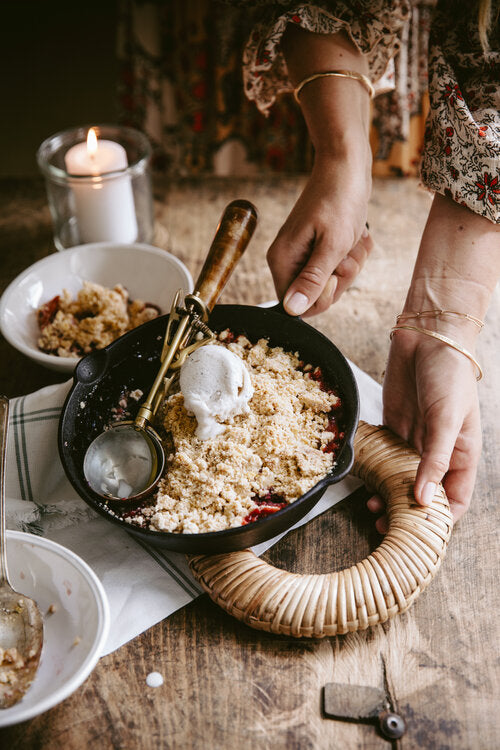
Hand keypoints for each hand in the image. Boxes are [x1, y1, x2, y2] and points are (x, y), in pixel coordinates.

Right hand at [267, 153, 372, 316]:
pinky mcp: (318, 246)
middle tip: (346, 250)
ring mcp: (304, 253)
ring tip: (352, 239)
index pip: (296, 306)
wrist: (346, 165)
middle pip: (316, 295)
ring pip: (332, 281)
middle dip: (340, 277)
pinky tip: (356, 236)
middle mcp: (288, 260)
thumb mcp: (333, 244)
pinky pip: (338, 266)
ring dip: (350, 263)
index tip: (335, 272)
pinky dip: (352, 254)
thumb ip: (312, 279)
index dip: (321, 297)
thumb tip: (292, 309)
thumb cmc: (341, 199)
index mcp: (283, 260)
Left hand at [368, 328, 480, 530]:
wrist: (427, 337)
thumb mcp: (447, 420)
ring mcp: (414, 442)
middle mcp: (437, 454)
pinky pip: (384, 457)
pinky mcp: (393, 428)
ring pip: (400, 480)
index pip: (455, 501)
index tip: (416, 532)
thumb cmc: (450, 376)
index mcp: (461, 456)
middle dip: (406, 512)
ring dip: (387, 495)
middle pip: (424, 495)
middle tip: (384, 522)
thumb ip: (435, 460)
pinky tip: (363, 480)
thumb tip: (425, 500)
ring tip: (370, 505)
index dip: (439, 521)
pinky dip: (375, 471)